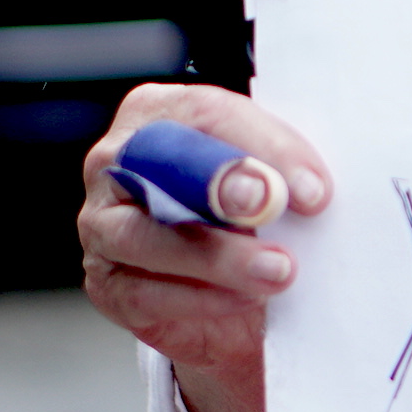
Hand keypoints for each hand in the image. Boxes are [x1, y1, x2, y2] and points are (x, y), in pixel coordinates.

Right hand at [79, 83, 330, 411]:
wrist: (229, 285)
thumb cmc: (246, 211)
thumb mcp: (264, 174)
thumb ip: (275, 170)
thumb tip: (306, 191)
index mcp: (157, 113)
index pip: (205, 113)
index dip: (261, 146)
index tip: (310, 186)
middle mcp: (116, 162)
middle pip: (161, 164)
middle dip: (222, 186)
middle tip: (271, 207)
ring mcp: (101, 223)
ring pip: (146, 235)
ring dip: (218, 256)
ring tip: (276, 270)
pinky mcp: (105, 283)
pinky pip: (145, 292)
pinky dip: (202, 298)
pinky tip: (246, 298)